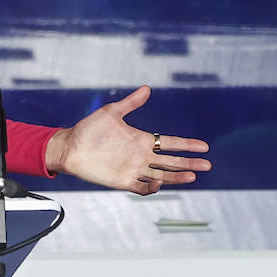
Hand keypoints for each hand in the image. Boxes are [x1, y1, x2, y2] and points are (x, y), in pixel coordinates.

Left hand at [45, 85, 209, 193]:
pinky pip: (141, 187)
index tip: (204, 146)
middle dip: (189, 163)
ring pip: (161, 175)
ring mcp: (133, 169)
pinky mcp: (122, 181)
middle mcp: (141, 156)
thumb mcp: (111, 112)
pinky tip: (160, 183)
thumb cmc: (89, 129)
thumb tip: (147, 88)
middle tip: (207, 165)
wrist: (69, 147)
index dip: (187, 145)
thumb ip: (130, 103)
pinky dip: (152, 188)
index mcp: (141, 140)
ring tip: (192, 177)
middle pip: (171, 161)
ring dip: (176, 177)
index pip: (170, 143)